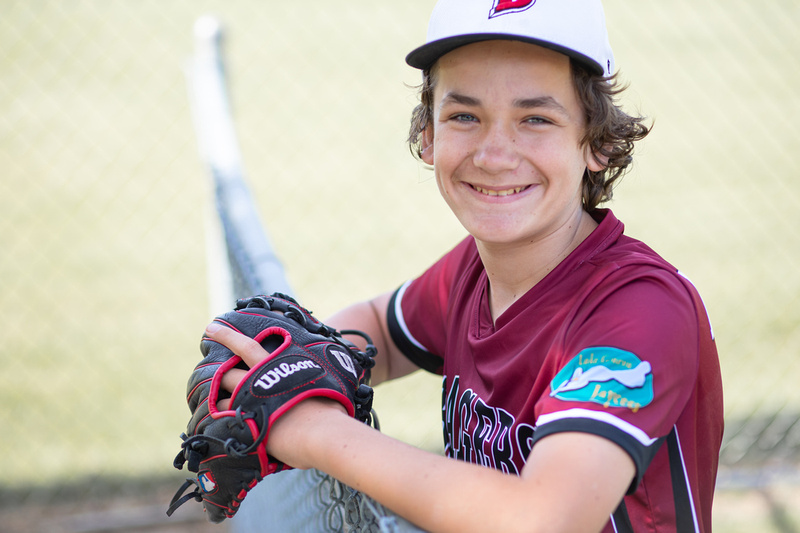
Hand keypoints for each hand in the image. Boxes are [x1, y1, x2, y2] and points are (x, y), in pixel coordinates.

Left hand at [203, 321, 348, 467]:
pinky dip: (219, 417)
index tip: (211, 327)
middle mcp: (259, 378)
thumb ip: (320, 376)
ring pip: (223, 392)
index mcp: (277, 365)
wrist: (322, 432)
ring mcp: (250, 400)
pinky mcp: (246, 421)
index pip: (247, 346)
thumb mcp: (326, 382)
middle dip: (213, 366)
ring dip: (214, 393)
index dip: (227, 335)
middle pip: (227, 369)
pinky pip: (225, 417)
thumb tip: (345, 366)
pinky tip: (213, 420)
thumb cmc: (331, 408)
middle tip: (201, 364)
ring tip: (203, 396)